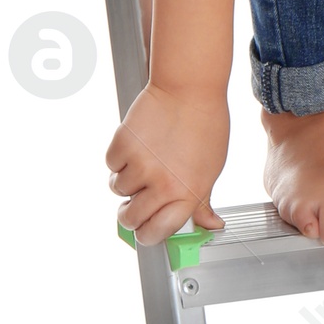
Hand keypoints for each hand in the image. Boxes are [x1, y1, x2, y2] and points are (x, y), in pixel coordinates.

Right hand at [107, 81, 230, 247]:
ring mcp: (141, 166)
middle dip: (130, 213)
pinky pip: (112, 166)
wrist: (190, 88)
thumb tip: (211, 225)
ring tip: (144, 159)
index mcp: (187, 195)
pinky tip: (138, 144)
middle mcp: (162, 185)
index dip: (148, 235)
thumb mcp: (211, 169)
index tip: (146, 230)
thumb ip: (202, 202)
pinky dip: (119, 159)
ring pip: (118, 190)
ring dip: (126, 180)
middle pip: (130, 219)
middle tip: (136, 200)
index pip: (157, 233)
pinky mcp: (123, 146)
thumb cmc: (205, 126)